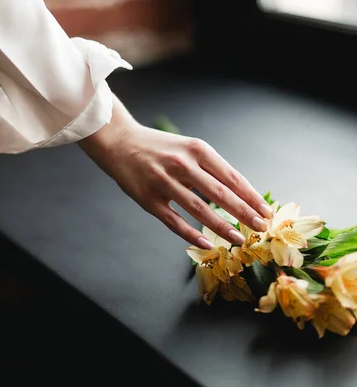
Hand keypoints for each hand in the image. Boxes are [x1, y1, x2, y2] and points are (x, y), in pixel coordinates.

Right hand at [79, 95, 271, 249]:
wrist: (120, 142)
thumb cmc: (160, 147)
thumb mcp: (188, 147)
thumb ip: (210, 168)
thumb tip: (240, 195)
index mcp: (196, 149)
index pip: (230, 176)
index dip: (250, 196)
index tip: (265, 211)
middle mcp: (181, 164)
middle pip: (219, 193)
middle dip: (243, 212)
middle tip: (260, 227)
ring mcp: (163, 182)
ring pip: (198, 209)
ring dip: (221, 227)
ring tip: (238, 239)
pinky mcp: (147, 198)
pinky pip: (173, 221)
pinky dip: (190, 234)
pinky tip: (205, 244)